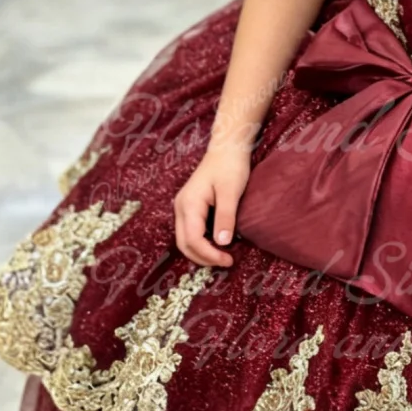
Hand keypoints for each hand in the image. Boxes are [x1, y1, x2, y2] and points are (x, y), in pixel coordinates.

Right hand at [174, 148, 250, 267]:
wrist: (227, 148)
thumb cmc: (230, 166)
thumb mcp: (230, 192)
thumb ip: (225, 217)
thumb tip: (222, 243)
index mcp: (188, 204)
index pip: (192, 239)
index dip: (208, 255)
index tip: (228, 260)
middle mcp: (180, 207)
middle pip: (184, 243)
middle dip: (203, 257)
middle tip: (226, 262)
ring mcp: (183, 207)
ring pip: (185, 239)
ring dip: (201, 252)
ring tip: (222, 257)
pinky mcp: (190, 207)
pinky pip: (190, 231)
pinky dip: (201, 242)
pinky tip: (217, 244)